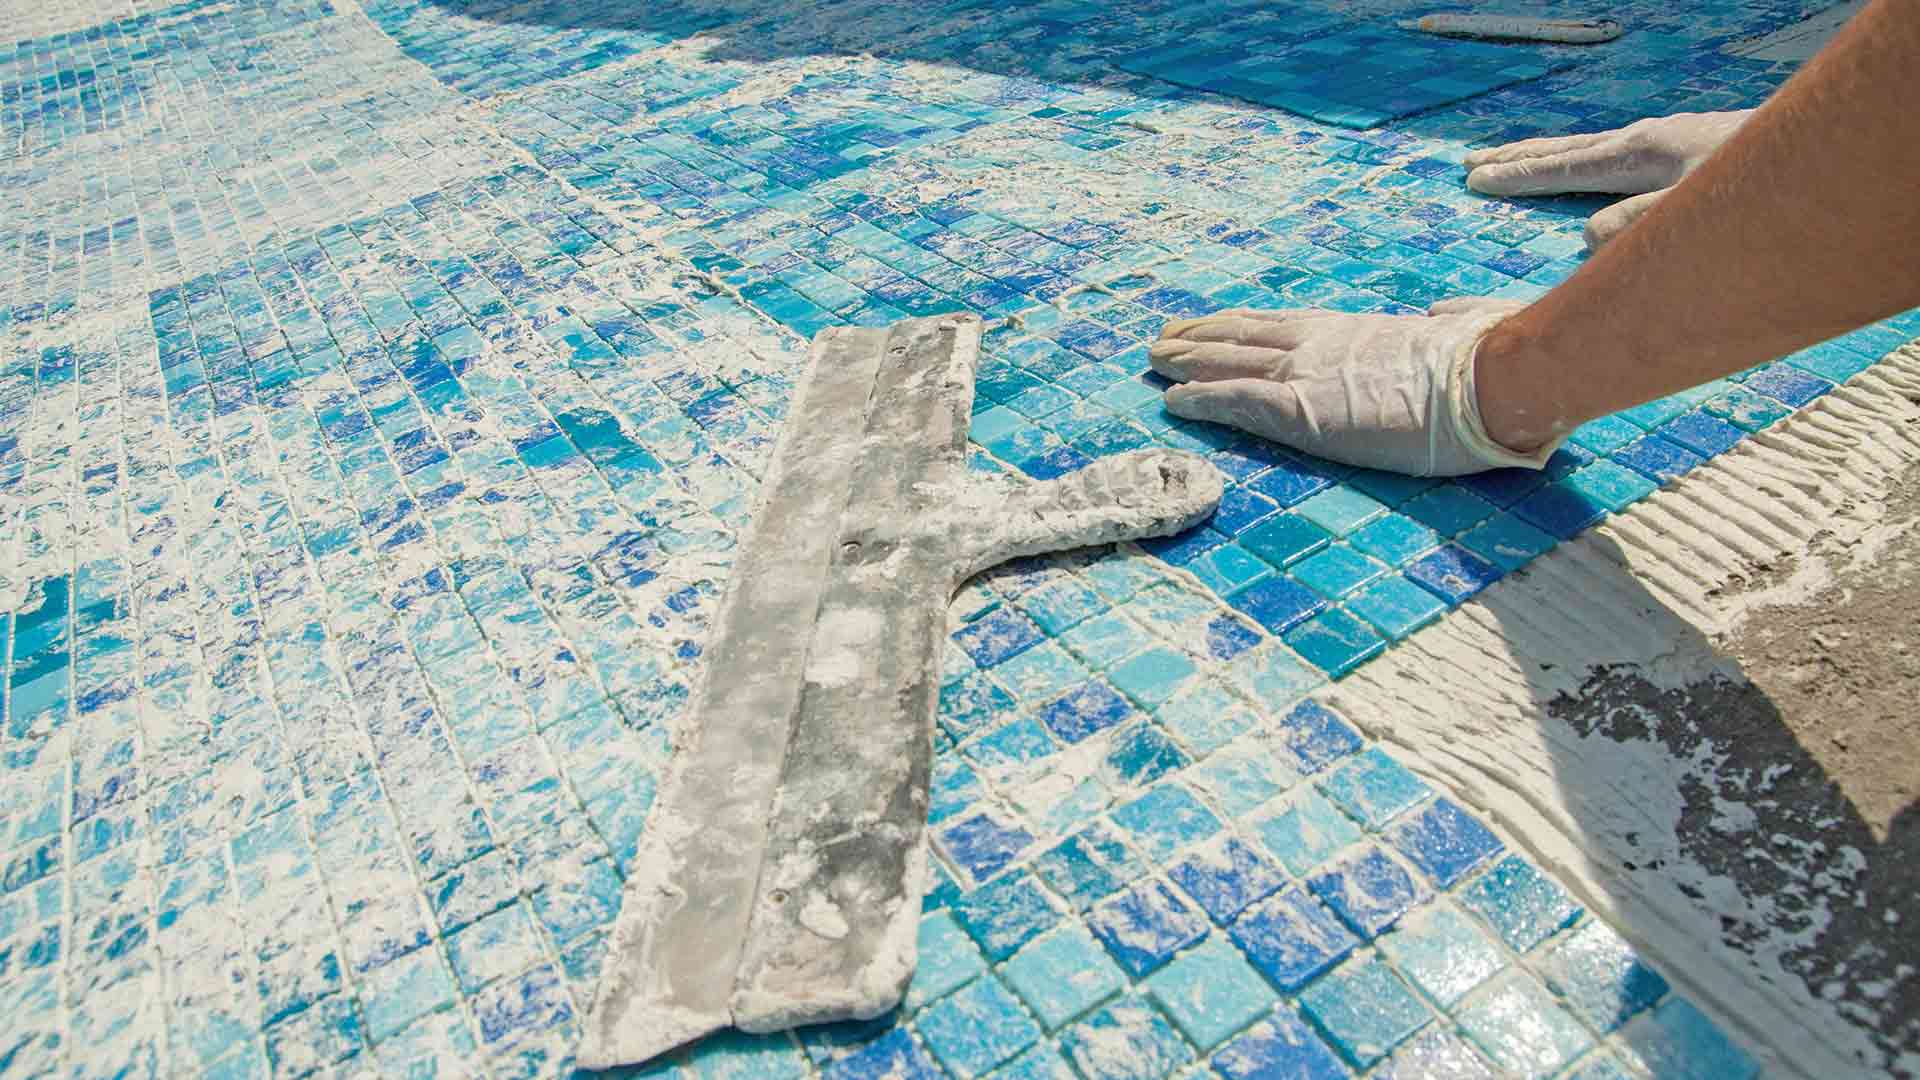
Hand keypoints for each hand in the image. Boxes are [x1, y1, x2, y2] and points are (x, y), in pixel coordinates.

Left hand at [1151, 300, 1559, 476]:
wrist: (1489, 379)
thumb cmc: (1488, 360)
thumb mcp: (1460, 330)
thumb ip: (1441, 323)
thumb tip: (1444, 317)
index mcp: (1353, 329)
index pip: (1281, 324)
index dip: (1240, 325)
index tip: (1211, 323)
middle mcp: (1319, 344)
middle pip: (1243, 336)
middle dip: (1199, 338)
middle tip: (1163, 338)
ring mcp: (1306, 374)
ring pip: (1228, 362)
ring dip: (1186, 363)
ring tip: (1153, 361)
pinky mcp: (1300, 409)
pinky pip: (1236, 401)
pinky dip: (1200, 400)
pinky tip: (1171, 401)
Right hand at [1464, 110, 1752, 249]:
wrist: (1824, 145)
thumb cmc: (1763, 187)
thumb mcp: (1697, 211)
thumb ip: (1639, 225)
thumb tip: (1587, 238)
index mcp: (1639, 152)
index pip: (1563, 167)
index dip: (1518, 177)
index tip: (1475, 179)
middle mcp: (1645, 139)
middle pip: (1566, 149)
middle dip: (1517, 158)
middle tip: (1470, 162)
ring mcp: (1665, 139)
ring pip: (1587, 148)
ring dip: (1545, 156)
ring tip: (1510, 159)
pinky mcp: (1685, 146)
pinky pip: (1612, 153)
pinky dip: (1581, 158)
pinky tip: (1587, 164)